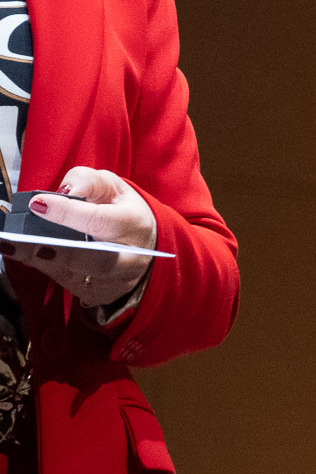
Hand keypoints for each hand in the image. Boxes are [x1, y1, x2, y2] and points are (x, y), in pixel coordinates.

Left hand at [0, 167, 156, 307]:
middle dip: (60, 252)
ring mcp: (113, 279)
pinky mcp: (97, 292)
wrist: (144, 248)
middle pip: (98, 261)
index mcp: (132, 224)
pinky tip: (22, 254)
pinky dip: (42, 267)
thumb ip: (89, 181)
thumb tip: (64, 190)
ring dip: (41, 262)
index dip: (69, 213)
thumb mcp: (113, 188)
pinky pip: (66, 282)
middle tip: (27, 241)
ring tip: (11, 247)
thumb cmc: (123, 214)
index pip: (101, 220)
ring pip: (76, 276)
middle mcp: (128, 257)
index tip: (38, 204)